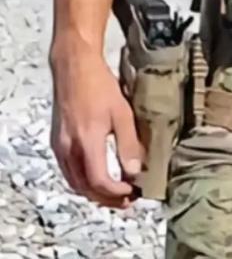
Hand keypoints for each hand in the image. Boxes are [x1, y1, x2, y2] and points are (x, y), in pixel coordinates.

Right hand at [50, 36, 142, 208]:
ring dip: (94, 193)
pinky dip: (84, 182)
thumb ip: (129, 144)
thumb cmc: (101, 87)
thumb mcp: (122, 113)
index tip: (133, 192)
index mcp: (87, 141)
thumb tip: (135, 172)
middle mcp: (69, 149)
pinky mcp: (58, 143)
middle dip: (106, 199)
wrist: (75, 68)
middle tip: (128, 200)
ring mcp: (60, 147)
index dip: (116, 192)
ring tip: (116, 193)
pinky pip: (69, 172)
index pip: (98, 181)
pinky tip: (98, 178)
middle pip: (85, 188)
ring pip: (75, 183)